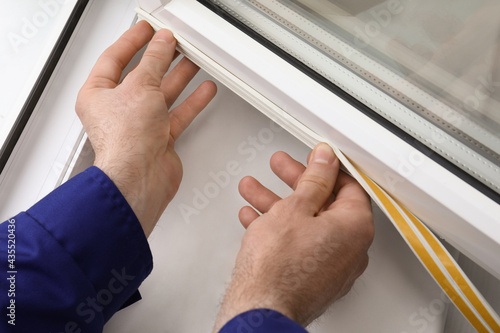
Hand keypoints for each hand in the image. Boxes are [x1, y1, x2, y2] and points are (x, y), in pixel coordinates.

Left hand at [76, 21, 216, 236]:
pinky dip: (191, 101)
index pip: (114, 59)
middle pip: (142, 76)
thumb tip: (162, 44)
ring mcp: (139, 125)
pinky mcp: (159, 138)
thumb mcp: (140, 87)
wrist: (140, 178)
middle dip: (160, 59)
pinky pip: (177, 114)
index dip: (132, 41)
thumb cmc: (125, 141)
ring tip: (193, 61)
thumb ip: (154, 62)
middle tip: (174, 44)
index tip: (147, 30)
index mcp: (98, 95)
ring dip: (179, 77)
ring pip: (162, 94)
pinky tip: (203, 90)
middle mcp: (117, 110)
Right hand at [214, 143, 373, 330]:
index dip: (326, 168)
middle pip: (324, 204)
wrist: (260, 307)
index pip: (348, 186)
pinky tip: (256, 219)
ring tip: (255, 190)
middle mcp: (350, 249)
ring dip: (279, 204)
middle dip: (295, 183)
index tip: (313, 159)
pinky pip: (298, 245)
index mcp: (355, 227)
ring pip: (305, 224)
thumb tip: (325, 161)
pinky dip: (278, 229)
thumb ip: (313, 179)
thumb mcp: (295, 207)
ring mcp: (332, 267)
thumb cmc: (279, 266)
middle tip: (281, 168)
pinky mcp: (313, 278)